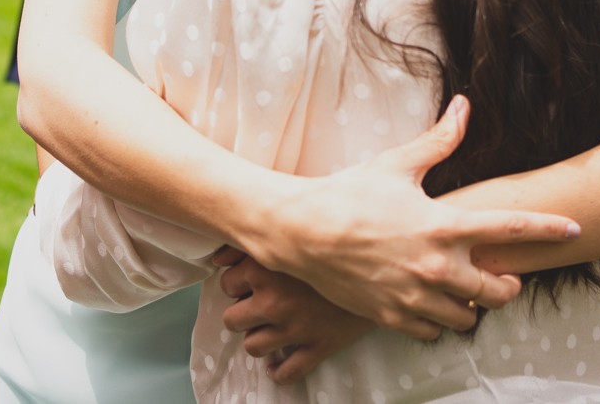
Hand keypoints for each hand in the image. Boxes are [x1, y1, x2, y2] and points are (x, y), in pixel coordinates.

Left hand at [211, 249, 370, 382]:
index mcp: (265, 267)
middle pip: (233, 320)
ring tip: (269, 330)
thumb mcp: (290, 229)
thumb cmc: (335, 237)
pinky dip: (278, 371)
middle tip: (258, 307)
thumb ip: (249, 238)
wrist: (383, 260)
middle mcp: (274, 300)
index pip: (227, 284)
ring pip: (253, 347)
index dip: (238, 283)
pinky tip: (279, 363)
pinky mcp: (318, 346)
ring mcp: (295, 327)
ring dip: (258, 340)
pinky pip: (286, 371)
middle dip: (243, 314)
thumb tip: (216, 257)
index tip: (251, 281)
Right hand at [245, 96, 580, 339]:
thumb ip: (439, 140)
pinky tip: (431, 304)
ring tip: (464, 292)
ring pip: (468, 318)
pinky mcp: (393, 316)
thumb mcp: (397, 164)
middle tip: (504, 277)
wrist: (302, 231)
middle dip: (508, 285)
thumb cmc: (350, 193)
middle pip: (498, 292)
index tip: (575, 229)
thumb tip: (464, 105)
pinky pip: (433, 332)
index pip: (511, 228)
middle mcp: (436, 266)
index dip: (549, 229)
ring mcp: (415, 296)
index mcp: (443, 225)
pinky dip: (438, 321)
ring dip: (472, 306)